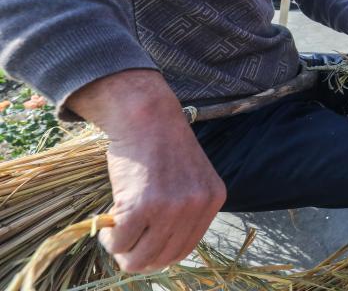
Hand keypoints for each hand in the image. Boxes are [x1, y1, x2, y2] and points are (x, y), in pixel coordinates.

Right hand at [66, 70, 226, 272]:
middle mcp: (197, 206)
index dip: (160, 252)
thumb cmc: (159, 144)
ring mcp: (172, 208)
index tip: (143, 244)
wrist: (145, 115)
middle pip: (164, 258)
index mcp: (214, 199)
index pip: (185, 248)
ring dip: (122, 250)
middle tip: (124, 240)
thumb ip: (184, 209)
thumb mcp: (188, 177)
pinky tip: (108, 220)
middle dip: (139, 256)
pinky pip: (120, 243)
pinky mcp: (142, 206)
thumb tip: (160, 250)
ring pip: (141, 257)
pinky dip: (109, 238)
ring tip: (115, 230)